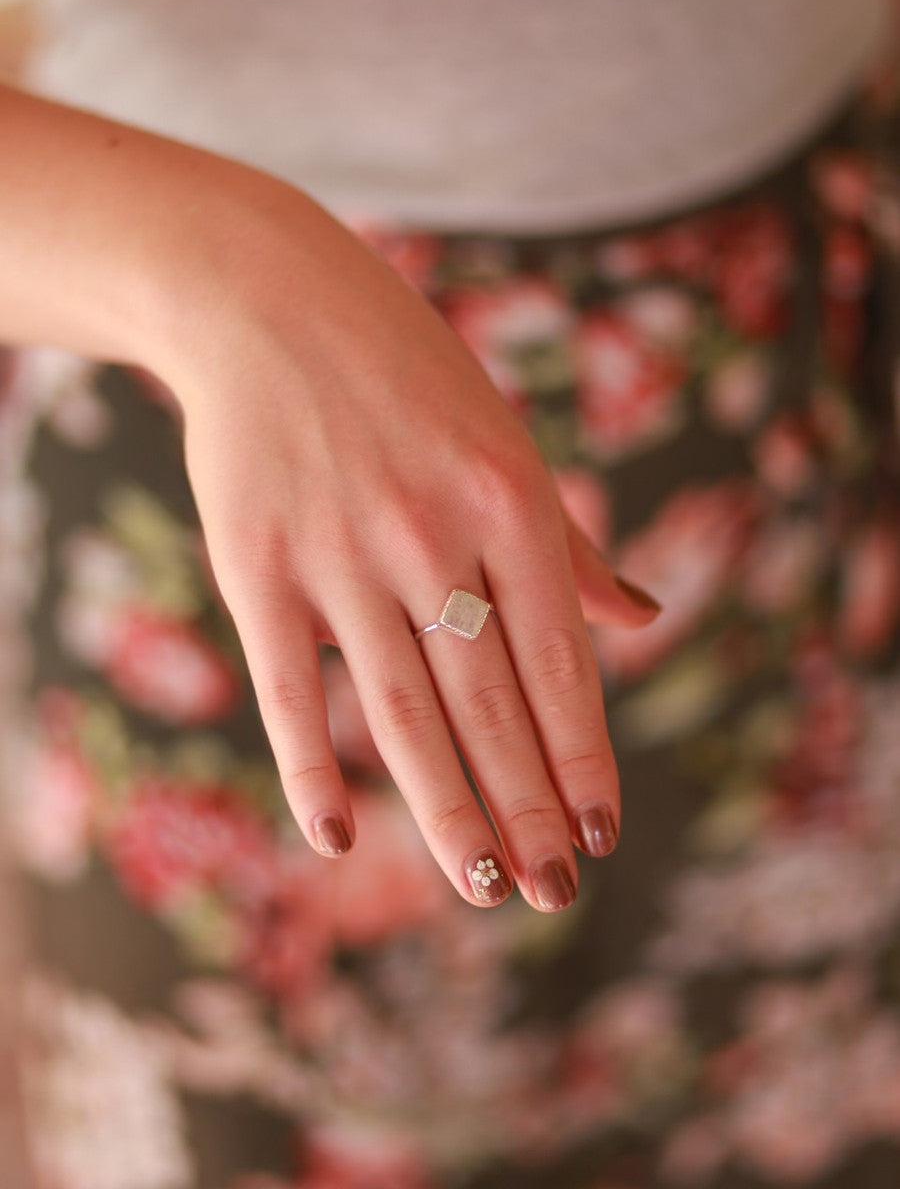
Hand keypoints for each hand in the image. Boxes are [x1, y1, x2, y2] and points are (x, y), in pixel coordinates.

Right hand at [153, 173, 661, 911]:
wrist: (270, 300)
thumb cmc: (406, 378)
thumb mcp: (506, 442)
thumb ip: (570, 547)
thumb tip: (645, 621)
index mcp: (511, 502)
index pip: (561, 662)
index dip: (584, 756)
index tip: (601, 835)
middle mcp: (436, 535)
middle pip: (492, 705)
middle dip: (531, 809)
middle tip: (553, 894)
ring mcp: (343, 554)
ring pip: (405, 713)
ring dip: (448, 811)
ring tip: (482, 884)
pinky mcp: (257, 566)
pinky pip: (289, 689)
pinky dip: (311, 770)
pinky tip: (339, 838)